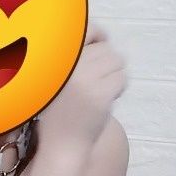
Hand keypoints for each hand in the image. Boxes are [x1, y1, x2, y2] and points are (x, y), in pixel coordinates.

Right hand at [38, 19, 127, 152]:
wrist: (61, 145)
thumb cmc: (58, 112)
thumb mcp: (55, 78)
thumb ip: (73, 56)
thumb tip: (102, 35)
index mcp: (54, 59)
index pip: (86, 30)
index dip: (97, 34)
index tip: (100, 43)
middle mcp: (67, 66)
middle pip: (105, 48)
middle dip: (105, 64)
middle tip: (96, 82)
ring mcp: (84, 79)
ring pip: (116, 60)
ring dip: (113, 74)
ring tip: (100, 90)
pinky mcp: (99, 93)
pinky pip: (121, 78)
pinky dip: (118, 88)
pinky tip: (105, 99)